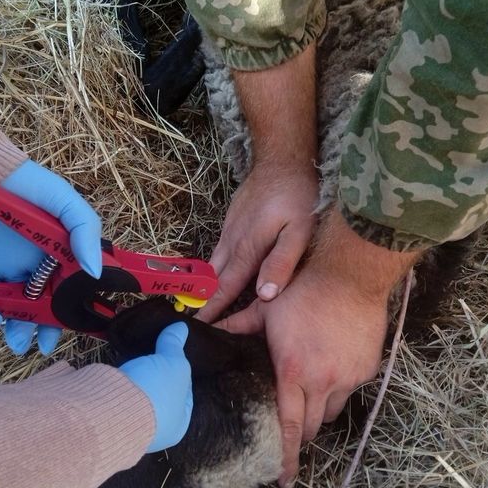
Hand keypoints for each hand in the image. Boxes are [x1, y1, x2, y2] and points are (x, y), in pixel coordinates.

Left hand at [0, 159, 101, 354]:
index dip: (55, 321)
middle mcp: (15, 269)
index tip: (52, 338)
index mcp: (45, 258)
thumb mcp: (62, 201)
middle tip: (21, 342)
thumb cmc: (17, 181)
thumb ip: (85, 232)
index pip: (55, 298)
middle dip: (22, 332)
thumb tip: (96, 272)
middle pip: (22, 313)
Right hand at [119, 322, 192, 451]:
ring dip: (136, 379)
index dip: (182, 374)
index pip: (184, 396)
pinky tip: (121, 367)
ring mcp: (129, 424)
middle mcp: (155, 430)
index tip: (175, 357)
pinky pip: (118, 394)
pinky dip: (119, 381)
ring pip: (137, 396)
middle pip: (159, 396)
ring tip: (137, 358)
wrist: (111, 409)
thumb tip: (181, 327)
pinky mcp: (107, 414)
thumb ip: (174, 345)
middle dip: (157, 376)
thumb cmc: (155, 392)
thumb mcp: (173, 363)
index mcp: (177, 425)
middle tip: (154, 355)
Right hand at [197, 165, 317, 321]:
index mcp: (247, 251)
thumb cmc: (296, 197)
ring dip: (202, 286)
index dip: (212, 309)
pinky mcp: (231, 223)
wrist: (282, 159)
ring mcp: (229, 232)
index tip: (197, 327)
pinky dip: (210, 269)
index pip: (225, 288)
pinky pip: (217, 252)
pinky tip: (210, 277)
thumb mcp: (299, 231)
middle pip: (212, 279)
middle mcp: (232, 244)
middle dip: (200, 302)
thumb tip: (263, 295)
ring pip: (212, 265)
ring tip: (193, 306)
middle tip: (188, 324)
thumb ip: (281, 263)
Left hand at [216, 212, 417, 487]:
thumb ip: (235, 326)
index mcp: (293, 372)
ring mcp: (349, 376)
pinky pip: (350, 389)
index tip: (284, 480)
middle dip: (303, 434)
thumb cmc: (302, 290)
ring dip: (320, 410)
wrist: (350, 274)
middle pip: (314, 426)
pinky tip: (332, 366)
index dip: (287, 457)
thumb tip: (203, 327)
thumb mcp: (265, 309)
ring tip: (311, 394)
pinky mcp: (368, 369)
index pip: (290, 426)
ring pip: (333, 410)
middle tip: (294, 432)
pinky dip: (339, 387)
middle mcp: (323, 381)